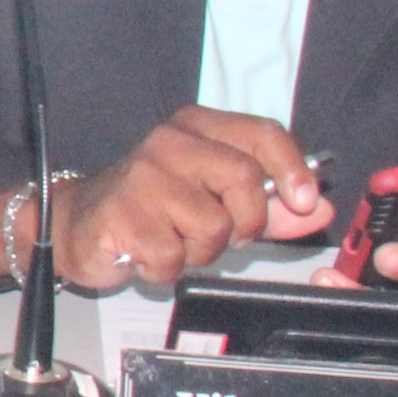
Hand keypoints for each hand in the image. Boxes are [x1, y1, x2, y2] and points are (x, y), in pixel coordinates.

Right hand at [53, 105, 334, 292]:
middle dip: (247, 221)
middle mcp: (169, 142)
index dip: (293, 169)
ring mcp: (143, 175)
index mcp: (197, 128)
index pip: (263, 133)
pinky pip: (175, 256)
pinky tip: (148, 253)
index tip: (304, 202)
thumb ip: (270, 206)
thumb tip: (318, 209)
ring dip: (201, 251)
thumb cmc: (153, 210)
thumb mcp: (217, 202)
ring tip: (175, 242)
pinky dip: (168, 268)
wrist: (79, 225)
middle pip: (244, 179)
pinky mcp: (123, 212)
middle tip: (225, 234)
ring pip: (213, 225)